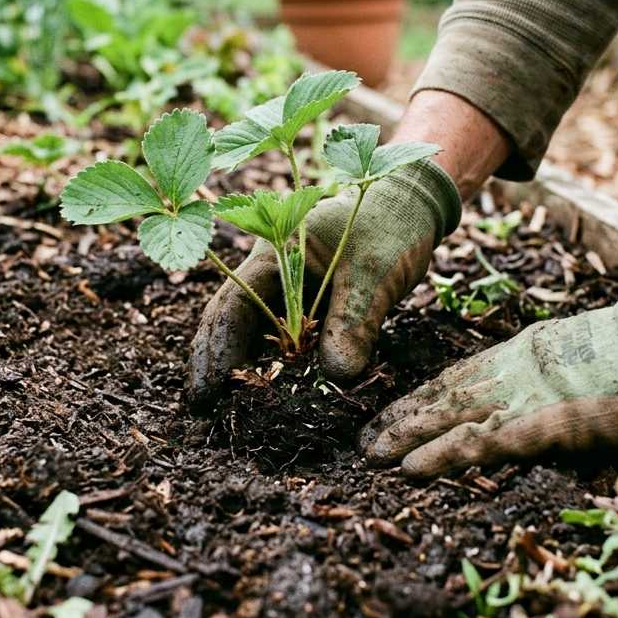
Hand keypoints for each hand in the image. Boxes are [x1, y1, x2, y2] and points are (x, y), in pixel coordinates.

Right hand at [188, 159, 460, 401]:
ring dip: (243, 369)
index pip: (232, 307)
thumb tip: (336, 376)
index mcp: (273, 254)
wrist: (413, 206)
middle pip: (231, 322)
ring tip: (229, 411)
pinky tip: (270, 396)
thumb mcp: (375, 273)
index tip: (207, 391)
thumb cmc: (391, 226)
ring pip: (254, 333)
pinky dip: (276, 367)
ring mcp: (288, 290)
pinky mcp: (309, 307)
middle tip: (203, 410)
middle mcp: (271, 274)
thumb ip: (354, 321)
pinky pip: (284, 340)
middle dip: (216, 364)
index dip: (216, 350)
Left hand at [360, 253, 617, 476]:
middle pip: (443, 393)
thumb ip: (566, 373)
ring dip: (404, 437)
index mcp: (530, 350)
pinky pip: (479, 442)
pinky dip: (439, 456)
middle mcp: (515, 367)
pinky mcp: (542, 422)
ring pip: (447, 417)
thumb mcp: (599, 354)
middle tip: (364, 437)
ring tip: (368, 455)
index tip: (396, 409)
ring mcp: (526, 393)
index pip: (463, 374)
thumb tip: (554, 394)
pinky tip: (409, 469)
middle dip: (401, 416)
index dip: (425, 395)